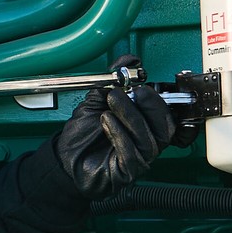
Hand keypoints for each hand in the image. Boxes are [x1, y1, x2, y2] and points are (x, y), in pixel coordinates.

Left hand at [52, 56, 175, 198]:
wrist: (64, 159)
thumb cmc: (84, 133)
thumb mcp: (98, 100)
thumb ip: (115, 80)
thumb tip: (130, 60)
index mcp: (146, 126)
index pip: (167, 114)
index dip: (159, 99)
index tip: (142, 83)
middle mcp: (147, 143)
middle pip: (164, 126)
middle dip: (149, 105)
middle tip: (130, 90)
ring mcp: (139, 159)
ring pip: (148, 139)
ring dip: (130, 115)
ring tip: (111, 101)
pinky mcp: (127, 172)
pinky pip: (131, 154)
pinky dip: (119, 134)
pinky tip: (106, 121)